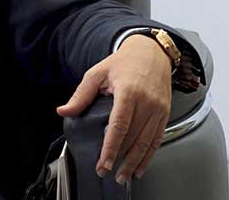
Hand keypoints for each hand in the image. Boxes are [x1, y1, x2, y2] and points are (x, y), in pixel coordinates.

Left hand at [56, 34, 171, 183]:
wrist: (151, 53)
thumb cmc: (123, 63)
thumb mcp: (97, 74)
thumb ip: (81, 95)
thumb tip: (64, 111)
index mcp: (129, 92)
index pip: (119, 126)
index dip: (110, 147)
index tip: (103, 162)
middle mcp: (147, 102)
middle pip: (134, 138)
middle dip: (120, 159)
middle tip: (108, 173)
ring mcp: (158, 109)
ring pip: (147, 142)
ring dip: (135, 162)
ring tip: (123, 176)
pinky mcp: (165, 114)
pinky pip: (157, 139)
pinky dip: (149, 156)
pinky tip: (140, 166)